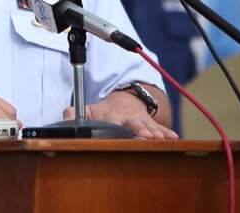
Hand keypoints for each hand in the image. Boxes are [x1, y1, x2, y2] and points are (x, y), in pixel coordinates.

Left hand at [63, 90, 178, 139]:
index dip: (118, 128)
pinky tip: (174, 138)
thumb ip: (75, 112)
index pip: (115, 122)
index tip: (123, 132)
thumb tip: (65, 115)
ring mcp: (141, 121)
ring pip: (149, 126)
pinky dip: (167, 132)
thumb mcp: (89, 109)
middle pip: (135, 124)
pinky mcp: (151, 125)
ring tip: (160, 138)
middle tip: (147, 134)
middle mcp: (129, 119)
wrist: (126, 101)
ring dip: (155, 132)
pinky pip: (160, 127)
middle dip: (141, 129)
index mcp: (113, 116)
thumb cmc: (106, 111)